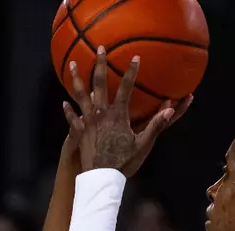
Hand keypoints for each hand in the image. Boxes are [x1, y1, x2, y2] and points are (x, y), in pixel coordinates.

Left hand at [64, 50, 189, 177]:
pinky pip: (72, 118)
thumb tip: (171, 110)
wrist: (102, 177)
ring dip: (77, 79)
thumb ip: (156, 126)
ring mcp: (87, 121)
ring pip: (80, 95)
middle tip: (99, 49)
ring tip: (74, 65)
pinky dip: (68, 110)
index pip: (126, 88)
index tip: (135, 58)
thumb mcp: (143, 145)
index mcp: (117, 115)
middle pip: (99, 84)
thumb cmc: (124, 162)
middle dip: (100, 64)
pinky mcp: (79, 132)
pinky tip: (64, 103)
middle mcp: (100, 113)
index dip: (131, 72)